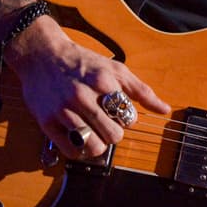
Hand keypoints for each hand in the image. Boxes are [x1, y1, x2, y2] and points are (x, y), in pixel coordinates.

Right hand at [4, 16, 170, 157]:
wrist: (42, 56)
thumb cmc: (83, 63)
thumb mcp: (116, 69)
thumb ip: (141, 90)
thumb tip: (165, 110)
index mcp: (103, 82)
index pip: (129, 117)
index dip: (127, 119)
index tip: (118, 113)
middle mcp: (82, 96)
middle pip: (113, 135)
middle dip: (115, 134)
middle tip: (108, 125)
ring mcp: (62, 110)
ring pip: (93, 145)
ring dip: (99, 144)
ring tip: (95, 133)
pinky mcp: (47, 122)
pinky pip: (71, 150)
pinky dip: (80, 150)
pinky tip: (81, 138)